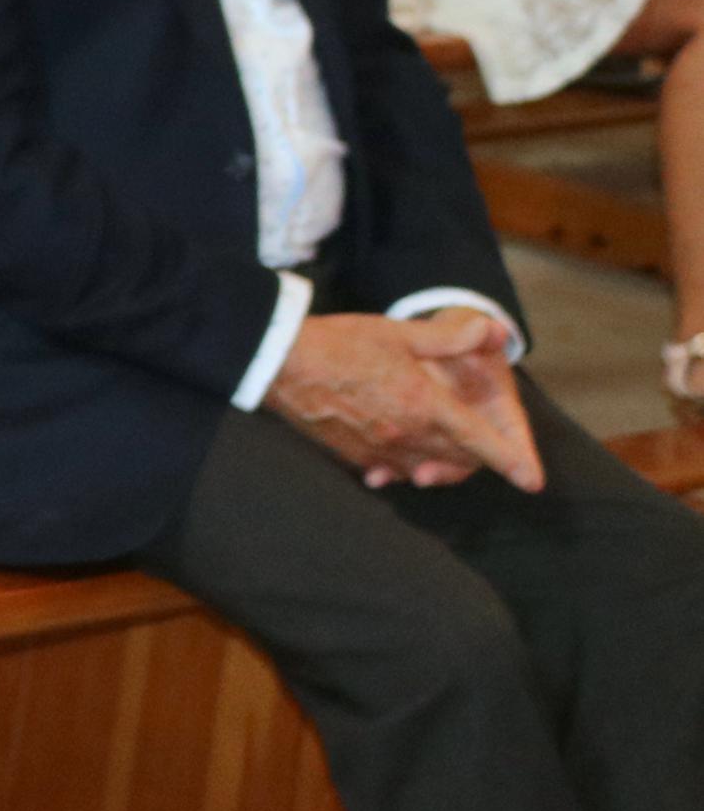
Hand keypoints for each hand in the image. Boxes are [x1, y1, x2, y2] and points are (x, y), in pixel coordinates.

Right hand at [267, 311, 542, 493]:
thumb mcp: (398, 332)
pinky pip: (388, 468)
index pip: (480, 442)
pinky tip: (393, 456)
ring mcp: (378, 450)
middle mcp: (406, 436)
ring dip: (437, 463)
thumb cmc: (340, 342)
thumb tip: (491, 330)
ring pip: (423, 468)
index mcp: (424, 405)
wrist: (279, 363)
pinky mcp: (352, 454)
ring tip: (438, 453)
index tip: (532, 481)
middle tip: (479, 450)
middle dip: (472, 458)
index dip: (511, 461)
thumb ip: (448, 337)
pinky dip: (400, 465)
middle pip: (455, 460)